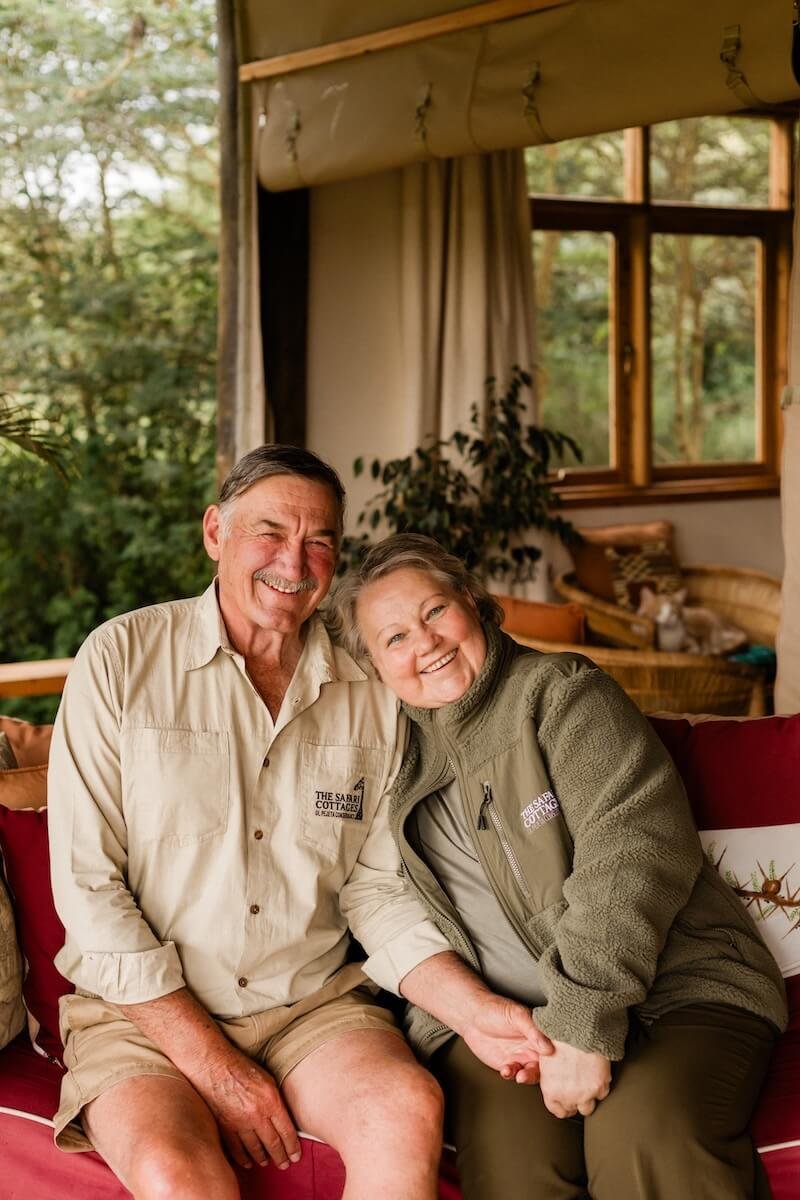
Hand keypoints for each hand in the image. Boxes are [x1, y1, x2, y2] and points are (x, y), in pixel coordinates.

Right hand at [196, 1047, 301, 1170]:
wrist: (214, 1064)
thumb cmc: (242, 1067)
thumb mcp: (268, 1079)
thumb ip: (276, 1100)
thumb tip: (284, 1119)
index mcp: (271, 1100)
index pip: (286, 1131)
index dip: (292, 1147)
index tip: (296, 1155)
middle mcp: (257, 1114)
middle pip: (273, 1143)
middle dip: (281, 1157)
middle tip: (285, 1164)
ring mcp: (240, 1123)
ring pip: (255, 1149)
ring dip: (263, 1158)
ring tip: (268, 1163)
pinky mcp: (225, 1127)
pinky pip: (236, 1149)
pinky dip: (243, 1159)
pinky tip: (248, 1163)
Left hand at [461, 995, 552, 1080]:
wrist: (472, 1016)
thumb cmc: (496, 1009)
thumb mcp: (517, 1015)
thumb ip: (533, 1031)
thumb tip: (549, 1049)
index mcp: (540, 1033)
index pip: (556, 1049)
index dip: (559, 1059)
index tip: (556, 1067)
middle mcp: (534, 1047)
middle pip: (545, 1065)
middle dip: (541, 1072)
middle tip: (532, 1072)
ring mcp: (521, 1056)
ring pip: (531, 1073)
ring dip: (526, 1076)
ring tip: (519, 1075)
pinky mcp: (509, 1065)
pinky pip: (515, 1074)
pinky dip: (512, 1075)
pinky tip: (505, 1070)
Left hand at [538, 1039, 610, 1117]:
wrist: (578, 1028)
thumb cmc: (560, 1038)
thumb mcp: (545, 1058)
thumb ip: (549, 1078)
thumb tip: (553, 1084)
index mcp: (551, 1090)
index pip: (556, 1110)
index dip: (561, 1105)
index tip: (565, 1102)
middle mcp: (567, 1096)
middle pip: (572, 1110)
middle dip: (574, 1102)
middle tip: (576, 1091)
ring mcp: (585, 1093)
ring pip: (588, 1108)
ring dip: (588, 1098)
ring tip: (587, 1085)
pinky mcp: (600, 1087)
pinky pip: (602, 1093)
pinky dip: (600, 1086)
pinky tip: (596, 1074)